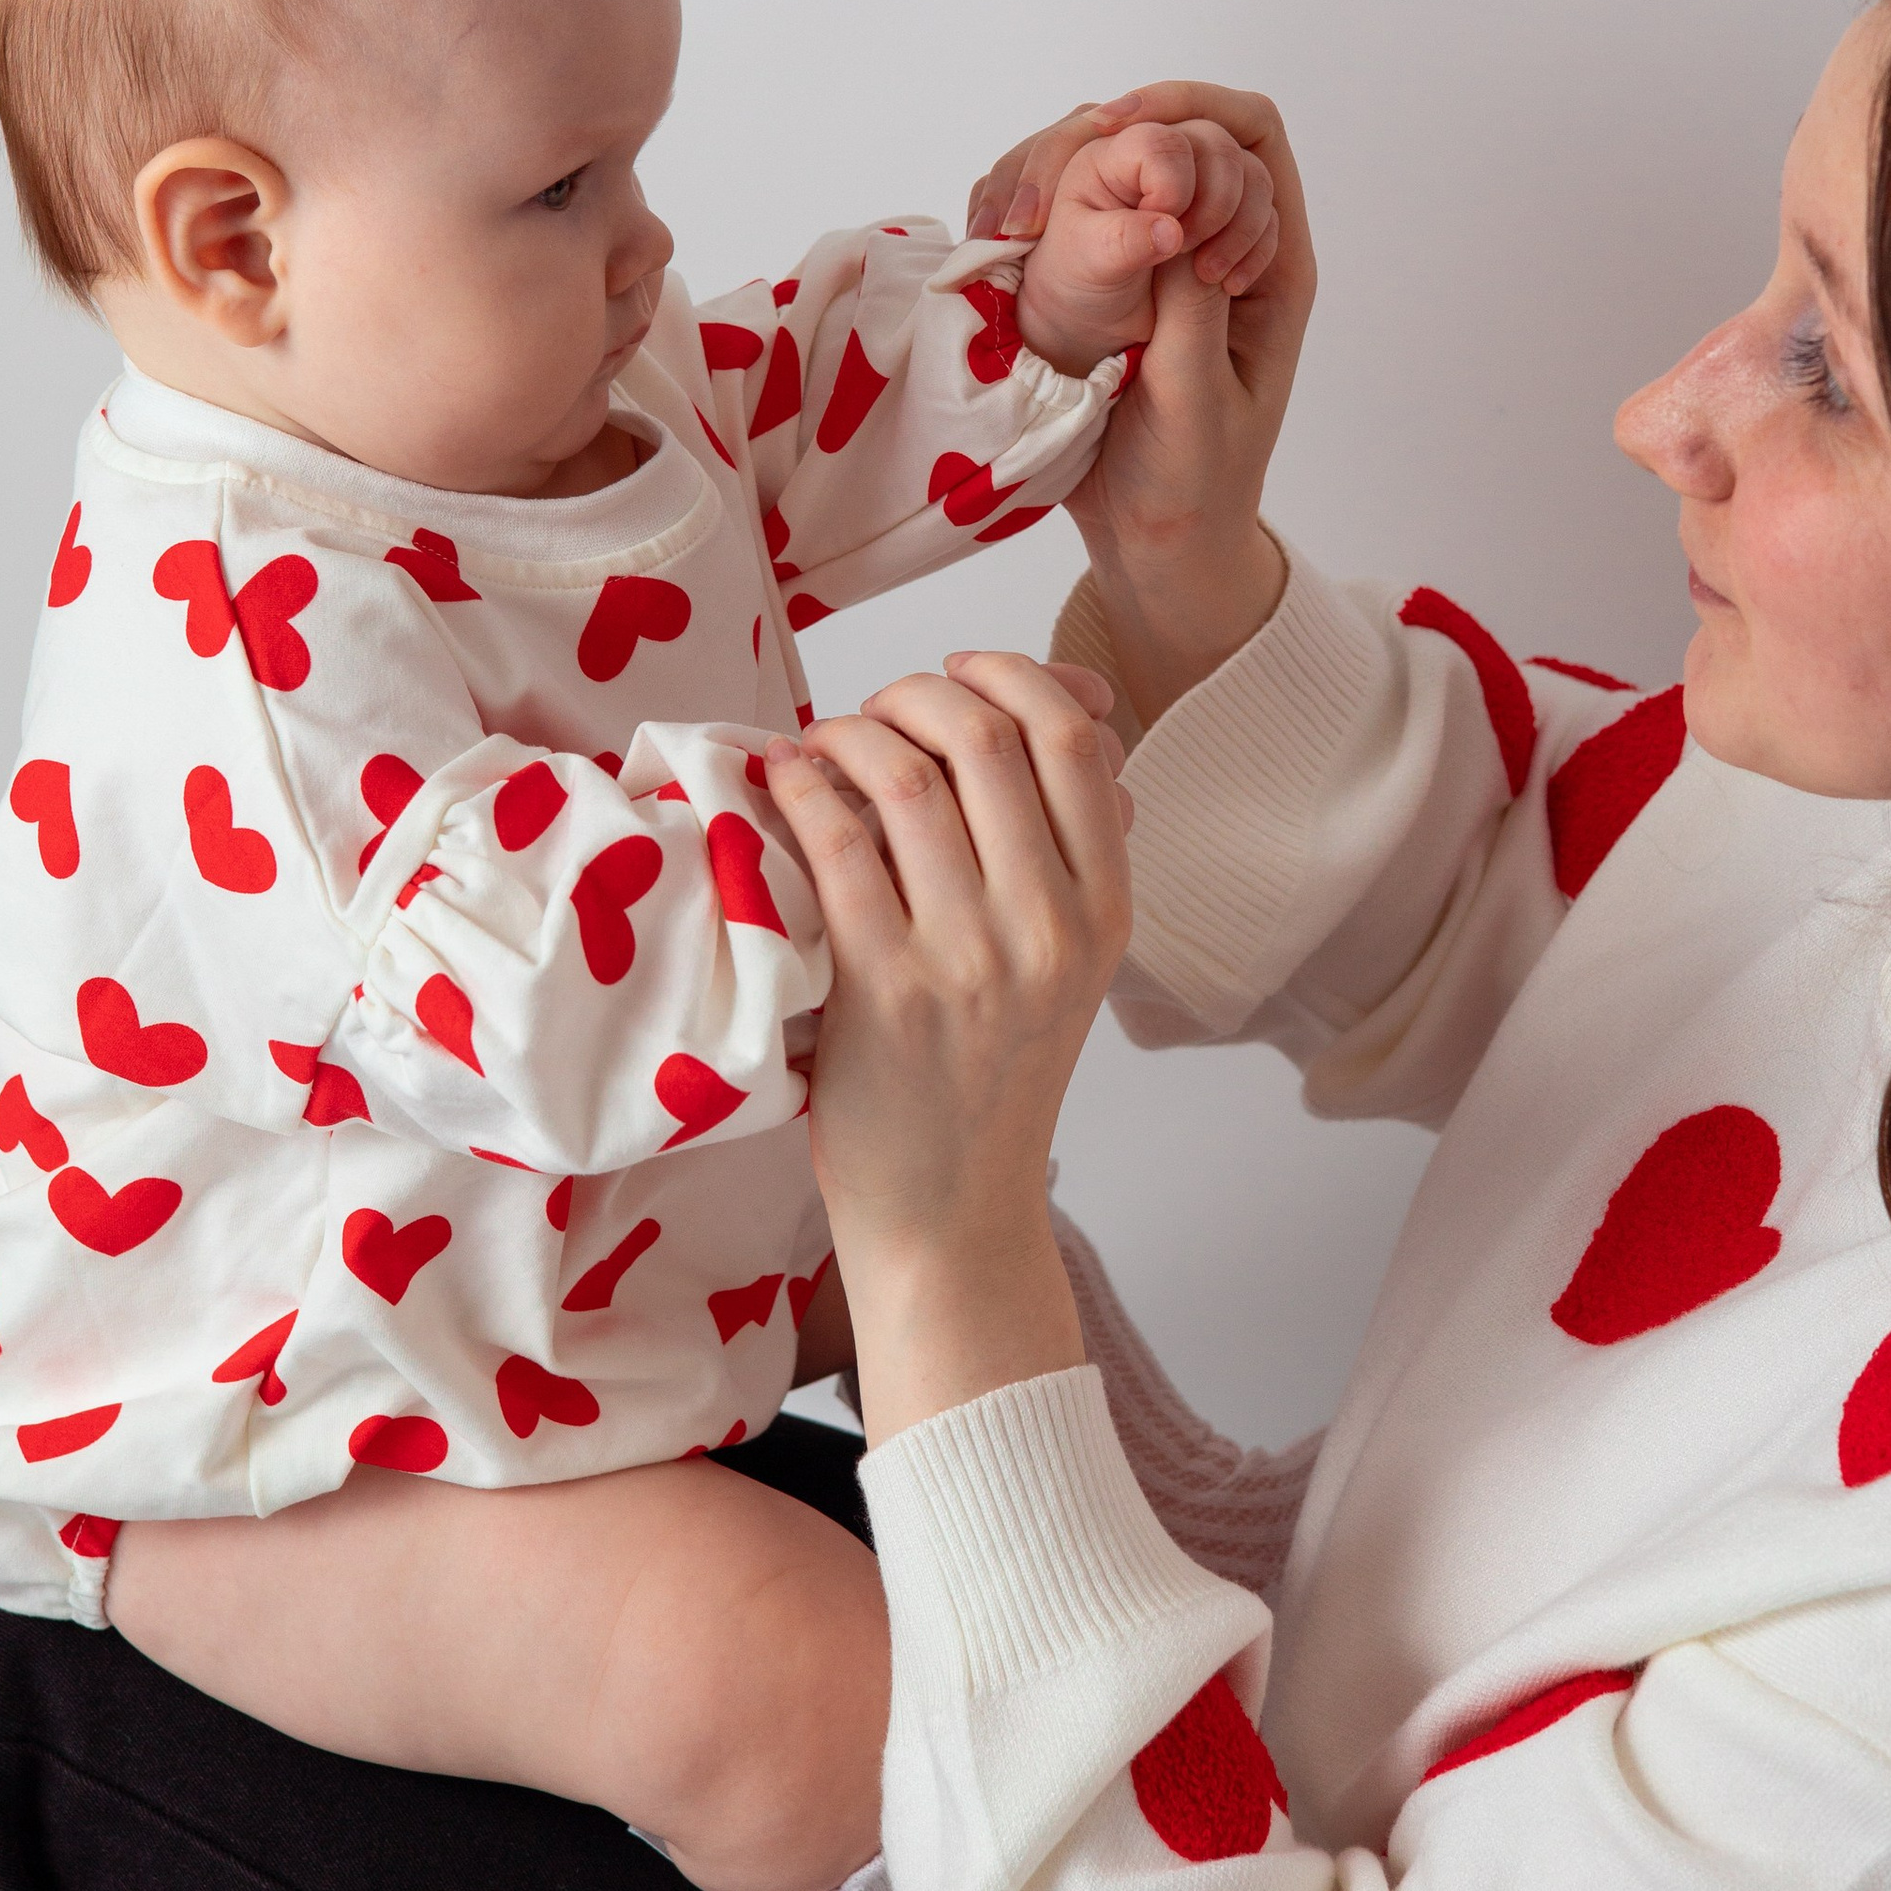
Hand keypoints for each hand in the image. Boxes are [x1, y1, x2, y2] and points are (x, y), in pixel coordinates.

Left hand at [763, 655, 1131, 1440]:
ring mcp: (969, 959)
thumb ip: (1066, 856)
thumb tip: (1072, 721)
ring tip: (821, 746)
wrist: (954, 1218)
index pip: (1074, 745)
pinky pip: (836, 844)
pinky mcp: (885, 991)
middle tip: (877, 712)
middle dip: (917, 695)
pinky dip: (802, 790)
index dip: (1011, 677)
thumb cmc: (992, 1084)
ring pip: (908, 777)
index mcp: (1106, 913)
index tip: (959, 672)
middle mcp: (1050, 928)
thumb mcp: (1067, 969)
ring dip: (850, 734)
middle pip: (989, 739)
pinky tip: (784, 785)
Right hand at [975, 83, 1313, 728]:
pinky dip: (1043, 203)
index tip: (1124, 131)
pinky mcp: (1118, 283)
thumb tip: (1171, 216)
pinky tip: (1004, 233)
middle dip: (1118, 133)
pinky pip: (1086, 208)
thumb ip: (1187, 314)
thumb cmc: (1192, 488)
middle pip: (1184, 129)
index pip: (1252, 139)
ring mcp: (1168, 262)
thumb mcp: (1195, 403)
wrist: (1157, 543)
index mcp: (1272, 269)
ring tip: (1014, 215)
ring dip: (1067, 168)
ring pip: (1127, 164)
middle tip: (1046, 184)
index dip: (1193, 110)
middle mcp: (1222, 248)